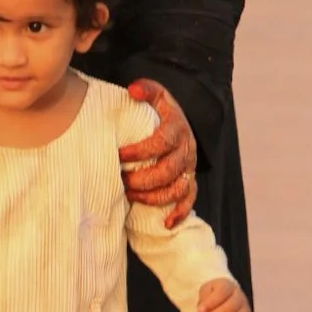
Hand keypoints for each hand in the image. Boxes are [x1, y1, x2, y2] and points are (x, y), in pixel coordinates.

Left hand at [119, 79, 198, 227]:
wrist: (179, 120)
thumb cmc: (161, 108)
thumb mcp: (155, 93)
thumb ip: (145, 89)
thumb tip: (133, 90)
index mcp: (177, 128)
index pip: (161, 142)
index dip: (141, 150)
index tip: (120, 153)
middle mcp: (187, 150)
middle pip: (168, 171)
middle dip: (143, 179)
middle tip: (121, 179)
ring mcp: (190, 168)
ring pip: (177, 189)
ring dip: (153, 197)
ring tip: (130, 196)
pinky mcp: (190, 181)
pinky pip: (190, 201)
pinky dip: (180, 213)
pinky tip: (165, 222)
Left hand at [198, 278, 253, 311]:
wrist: (224, 297)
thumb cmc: (213, 294)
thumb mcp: (206, 291)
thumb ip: (205, 298)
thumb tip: (202, 311)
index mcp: (228, 286)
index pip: (222, 293)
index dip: (211, 303)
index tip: (199, 311)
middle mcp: (240, 297)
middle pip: (230, 308)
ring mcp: (246, 311)